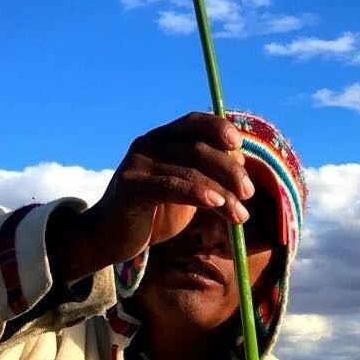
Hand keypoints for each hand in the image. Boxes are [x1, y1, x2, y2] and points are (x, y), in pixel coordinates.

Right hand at [49, 112, 254, 283]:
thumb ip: (206, 174)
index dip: (219, 129)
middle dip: (230, 171)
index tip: (240, 147)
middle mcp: (148, 144)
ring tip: (240, 216)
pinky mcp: (131, 187)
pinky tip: (217, 205)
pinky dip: (197, 193)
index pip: (194, 122)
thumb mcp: (184, 190)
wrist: (110, 238)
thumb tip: (240, 162)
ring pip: (190, 171)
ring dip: (222, 193)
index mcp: (162, 138)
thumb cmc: (152, 214)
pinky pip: (171, 186)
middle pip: (198, 148)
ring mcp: (138, 164)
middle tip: (249, 193)